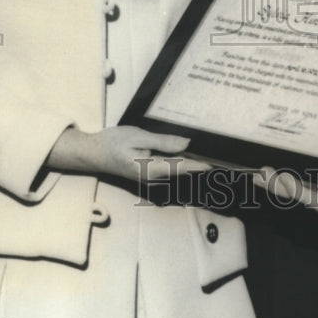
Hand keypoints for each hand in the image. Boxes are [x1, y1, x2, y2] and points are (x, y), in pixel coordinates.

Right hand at [46, 125, 210, 182]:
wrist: (93, 154)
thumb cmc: (113, 142)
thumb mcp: (138, 136)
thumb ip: (162, 142)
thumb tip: (186, 143)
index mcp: (151, 170)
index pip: (182, 168)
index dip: (201, 166)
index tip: (219, 165)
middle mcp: (154, 179)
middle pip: (183, 173)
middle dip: (201, 166)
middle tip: (223, 159)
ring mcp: (152, 180)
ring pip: (178, 172)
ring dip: (193, 165)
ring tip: (212, 155)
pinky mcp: (151, 176)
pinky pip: (171, 171)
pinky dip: (182, 164)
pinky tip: (191, 154)